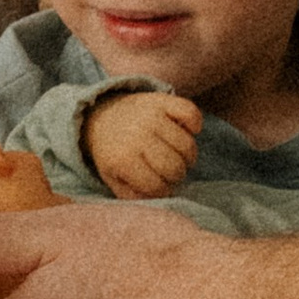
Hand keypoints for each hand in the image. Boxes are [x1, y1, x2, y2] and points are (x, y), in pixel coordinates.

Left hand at [86, 91, 201, 198]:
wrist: (102, 116)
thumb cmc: (113, 153)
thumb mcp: (113, 179)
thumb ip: (134, 195)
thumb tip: (162, 198)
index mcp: (122, 159)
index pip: (158, 186)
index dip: (164, 191)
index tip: (161, 186)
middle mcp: (137, 136)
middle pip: (175, 167)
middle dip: (177, 175)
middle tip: (171, 172)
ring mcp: (150, 116)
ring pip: (187, 145)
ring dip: (189, 156)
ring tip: (179, 156)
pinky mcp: (161, 100)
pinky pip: (191, 112)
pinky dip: (196, 124)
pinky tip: (188, 132)